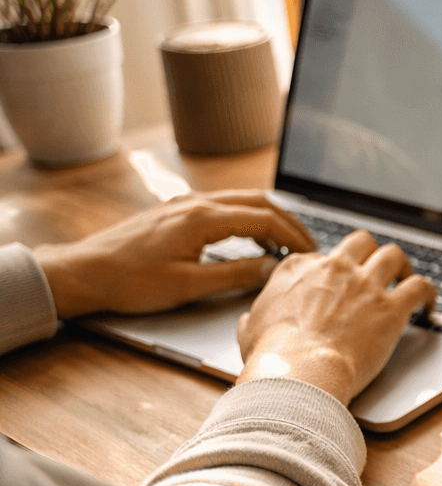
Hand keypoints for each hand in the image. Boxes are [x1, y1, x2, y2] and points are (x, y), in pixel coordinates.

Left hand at [32, 191, 315, 319]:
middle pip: (258, 202)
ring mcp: (184, 204)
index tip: (311, 254)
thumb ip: (237, 274)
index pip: (264, 218)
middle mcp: (196, 203)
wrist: (85, 273)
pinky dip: (248, 217)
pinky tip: (252, 236)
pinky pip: (224, 205)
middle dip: (288, 222)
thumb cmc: (131, 282)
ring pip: (241, 200)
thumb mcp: (190, 285)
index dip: (294, 236)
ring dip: (269, 217)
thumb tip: (273, 269)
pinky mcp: (176, 211)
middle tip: (308, 246)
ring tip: (286, 242)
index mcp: (202, 218)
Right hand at [235, 230, 436, 403]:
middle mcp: (333, 268)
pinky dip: (428, 291)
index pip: (320, 256)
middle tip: (378, 269)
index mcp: (298, 269)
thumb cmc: (272, 356)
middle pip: (360, 242)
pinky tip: (430, 303)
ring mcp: (365, 285)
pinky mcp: (391, 307)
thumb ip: (254, 317)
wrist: (298, 370)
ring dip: (403, 266)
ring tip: (407, 279)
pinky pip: (419, 286)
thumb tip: (250, 320)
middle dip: (371, 252)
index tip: (338, 283)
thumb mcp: (248, 330)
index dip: (333, 270)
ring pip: (393, 255)